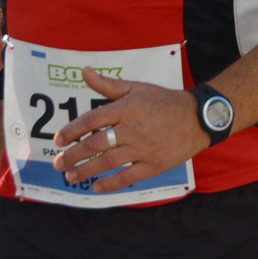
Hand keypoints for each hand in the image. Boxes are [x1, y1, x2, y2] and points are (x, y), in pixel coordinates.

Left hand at [51, 69, 207, 193]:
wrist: (199, 117)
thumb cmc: (164, 101)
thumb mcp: (138, 88)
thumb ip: (108, 84)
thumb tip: (83, 71)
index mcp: (128, 108)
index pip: (92, 120)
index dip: (71, 131)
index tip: (58, 141)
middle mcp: (133, 128)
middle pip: (95, 144)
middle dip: (73, 155)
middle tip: (59, 164)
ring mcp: (144, 148)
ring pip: (108, 162)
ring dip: (85, 171)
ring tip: (71, 176)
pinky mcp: (154, 164)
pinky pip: (127, 177)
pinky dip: (110, 184)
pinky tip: (96, 187)